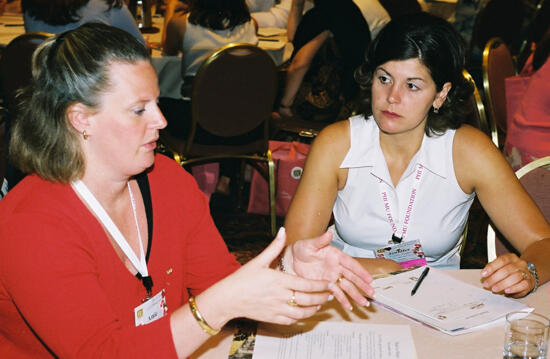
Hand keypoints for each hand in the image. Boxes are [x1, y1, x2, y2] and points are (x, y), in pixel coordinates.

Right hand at [215, 229, 331, 325]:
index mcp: (279, 281)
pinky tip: (305, 312)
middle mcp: (280, 296)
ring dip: (314, 309)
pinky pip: (292, 320)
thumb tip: (283, 230)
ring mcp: (277, 309)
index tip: (329, 283)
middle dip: (322, 297)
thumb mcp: (259, 261)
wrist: (228, 299)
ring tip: (320, 303)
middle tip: (330, 294)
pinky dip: (301, 317)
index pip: (306, 284)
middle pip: (308, 299)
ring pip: (302, 312)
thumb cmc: (242, 279)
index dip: (320, 285)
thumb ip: (274, 247)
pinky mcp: (273, 318)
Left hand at [286, 230, 374, 309]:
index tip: (369, 278)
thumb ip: (320, 240)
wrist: (290, 260)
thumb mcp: (310, 244)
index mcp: (335, 255)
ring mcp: (332, 277)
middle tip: (372, 293)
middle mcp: (336, 267)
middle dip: (362, 285)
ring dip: (355, 295)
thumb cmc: (301, 249)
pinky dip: (342, 300)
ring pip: (346, 287)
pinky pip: (336, 293)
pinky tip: (349, 307)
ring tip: (364, 303)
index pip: (351, 264)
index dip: (360, 271)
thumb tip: (329, 233)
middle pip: (352, 277)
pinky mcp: (325, 285)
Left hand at [481, 253, 533, 297]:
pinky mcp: (530, 282)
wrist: (528, 272)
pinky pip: (523, 285)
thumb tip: (484, 275)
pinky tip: (507, 291)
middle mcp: (519, 264)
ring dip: (502, 284)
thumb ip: (493, 268)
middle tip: (487, 284)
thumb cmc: (511, 270)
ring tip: (494, 289)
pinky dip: (514, 289)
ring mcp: (526, 272)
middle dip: (494, 278)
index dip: (491, 267)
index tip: (483, 274)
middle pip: (507, 270)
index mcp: (511, 257)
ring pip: (515, 277)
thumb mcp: (501, 265)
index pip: (501, 260)